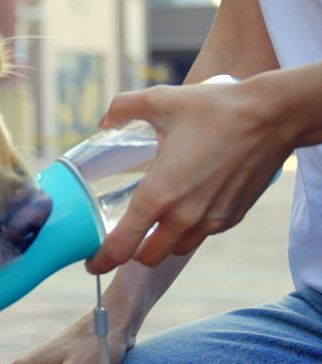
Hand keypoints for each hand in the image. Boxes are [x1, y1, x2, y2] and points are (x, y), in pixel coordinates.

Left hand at [86, 78, 290, 274]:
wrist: (271, 116)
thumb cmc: (213, 108)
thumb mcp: (159, 100)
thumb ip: (122, 107)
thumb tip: (104, 119)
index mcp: (158, 194)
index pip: (122, 245)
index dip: (102, 259)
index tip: (91, 264)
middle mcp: (183, 216)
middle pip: (148, 257)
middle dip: (131, 253)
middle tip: (121, 239)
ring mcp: (210, 220)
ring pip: (176, 249)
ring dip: (160, 244)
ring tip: (150, 225)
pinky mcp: (231, 217)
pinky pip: (201, 235)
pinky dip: (186, 231)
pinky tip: (182, 208)